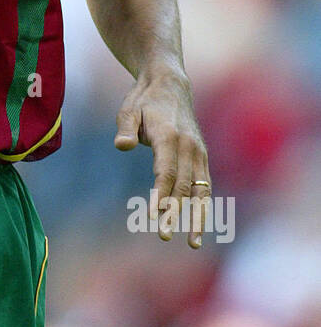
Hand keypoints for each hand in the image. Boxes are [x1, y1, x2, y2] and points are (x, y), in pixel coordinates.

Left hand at [114, 66, 210, 248]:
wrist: (170, 84)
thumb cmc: (144, 100)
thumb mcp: (128, 109)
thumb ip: (125, 127)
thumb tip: (122, 145)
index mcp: (169, 136)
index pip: (165, 172)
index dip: (160, 195)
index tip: (153, 216)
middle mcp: (188, 146)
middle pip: (182, 185)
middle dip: (174, 212)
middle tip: (164, 235)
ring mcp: (198, 152)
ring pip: (200, 189)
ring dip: (198, 216)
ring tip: (194, 243)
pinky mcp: (201, 156)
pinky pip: (205, 185)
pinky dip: (204, 206)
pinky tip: (200, 226)